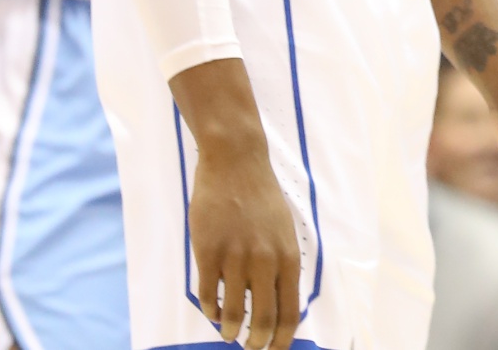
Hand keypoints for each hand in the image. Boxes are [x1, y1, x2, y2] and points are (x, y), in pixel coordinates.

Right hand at [187, 131, 300, 349]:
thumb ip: (282, 263)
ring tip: (228, 334)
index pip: (289, 311)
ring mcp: (235, 258)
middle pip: (262, 319)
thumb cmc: (261, 197)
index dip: (281, 338)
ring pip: (232, 313)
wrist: (236, 164)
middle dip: (257, 342)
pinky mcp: (208, 253)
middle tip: (251, 348)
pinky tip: (213, 311)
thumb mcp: (283, 230)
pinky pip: (208, 294)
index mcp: (288, 256)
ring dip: (230, 330)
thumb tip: (278, 298)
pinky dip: (210, 309)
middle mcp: (265, 261)